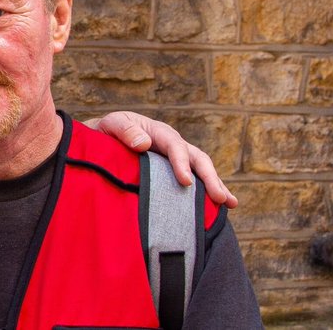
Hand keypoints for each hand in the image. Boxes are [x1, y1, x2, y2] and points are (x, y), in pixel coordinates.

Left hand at [86, 111, 237, 207]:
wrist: (102, 138)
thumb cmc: (107, 131)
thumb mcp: (111, 124)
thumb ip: (124, 131)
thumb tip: (144, 143)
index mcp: (159, 133)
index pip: (175, 146)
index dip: (181, 163)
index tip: (185, 182)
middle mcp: (173, 144)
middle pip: (197, 158)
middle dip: (210, 178)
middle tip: (220, 198)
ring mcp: (176, 159)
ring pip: (201, 170)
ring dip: (216, 185)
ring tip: (230, 203)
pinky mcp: (173, 172)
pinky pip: (194, 181)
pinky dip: (206, 193)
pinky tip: (218, 208)